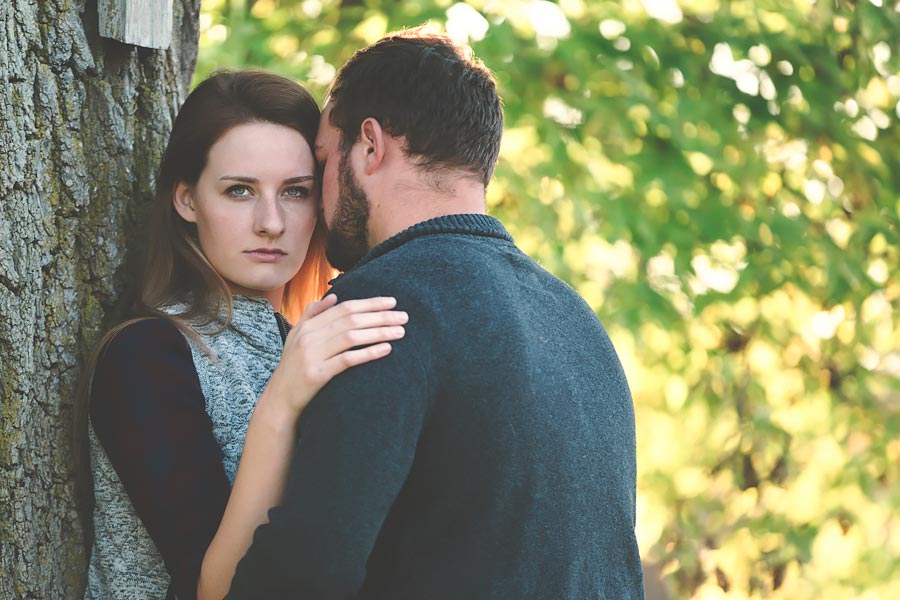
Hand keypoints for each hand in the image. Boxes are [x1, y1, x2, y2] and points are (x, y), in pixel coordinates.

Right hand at [266, 294, 406, 415]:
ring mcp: (312, 355)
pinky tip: (386, 350)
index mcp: (308, 326)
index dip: (370, 303)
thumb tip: (334, 296)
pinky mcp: (317, 374)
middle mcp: (309, 336)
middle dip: (380, 316)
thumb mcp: (298, 336)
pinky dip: (368, 353)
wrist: (279, 398)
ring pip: (351, 337)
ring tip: (400, 332)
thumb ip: (313, 314)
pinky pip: (347, 360)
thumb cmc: (293, 367)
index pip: (344, 308)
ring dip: (379, 332)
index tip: (392, 302)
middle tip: (404, 316)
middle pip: (351, 320)